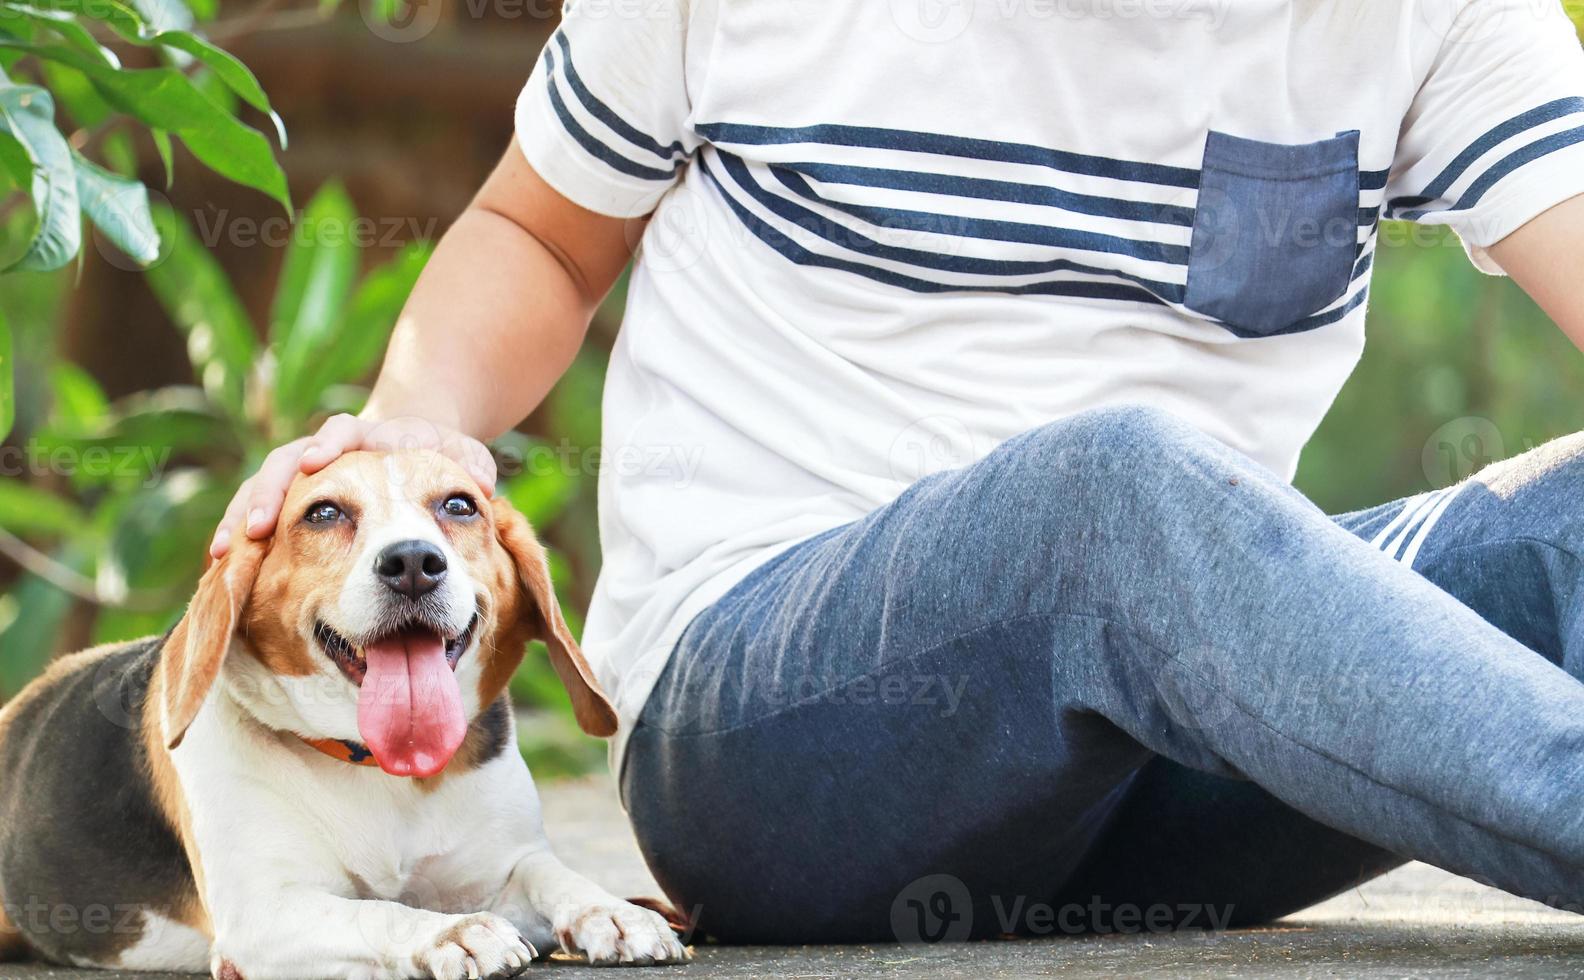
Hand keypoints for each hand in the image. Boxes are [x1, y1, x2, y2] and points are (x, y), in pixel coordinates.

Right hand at [210, 415, 496, 557]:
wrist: (414, 444)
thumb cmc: (437, 454)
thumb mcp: (463, 456)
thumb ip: (469, 467)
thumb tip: (483, 482)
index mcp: (369, 439)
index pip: (343, 431)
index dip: (327, 443)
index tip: (316, 460)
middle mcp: (328, 453)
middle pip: (287, 462)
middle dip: (270, 491)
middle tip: (257, 526)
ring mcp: (304, 476)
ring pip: (263, 489)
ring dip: (243, 517)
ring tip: (226, 552)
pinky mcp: (293, 502)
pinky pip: (258, 517)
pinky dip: (241, 538)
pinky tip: (222, 567)